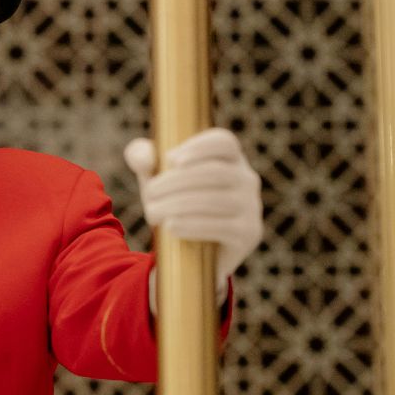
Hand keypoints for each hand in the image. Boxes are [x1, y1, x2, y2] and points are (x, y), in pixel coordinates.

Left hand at [124, 129, 263, 289]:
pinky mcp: (249, 233)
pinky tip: (171, 227)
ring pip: (215, 199)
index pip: (224, 142)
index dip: (199, 147)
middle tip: (150, 193)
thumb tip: (145, 159)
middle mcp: (246, 179)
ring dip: (177, 205)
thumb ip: (143, 157)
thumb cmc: (173, 203)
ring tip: (152, 213)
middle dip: (177, 181)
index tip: (169, 159)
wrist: (189, 253)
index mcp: (229, 158)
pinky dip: (192, 225)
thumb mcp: (155, 177)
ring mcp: (251, 207)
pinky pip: (221, 226)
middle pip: (216, 171)